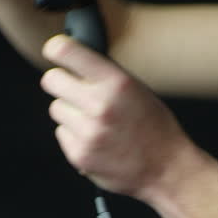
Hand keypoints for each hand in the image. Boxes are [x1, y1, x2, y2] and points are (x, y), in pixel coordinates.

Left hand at [40, 34, 194, 199]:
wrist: (166, 169)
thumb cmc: (154, 125)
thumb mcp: (137, 89)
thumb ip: (105, 74)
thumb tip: (72, 61)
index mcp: (116, 82)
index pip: (67, 51)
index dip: (56, 49)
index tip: (54, 51)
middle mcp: (100, 104)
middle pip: (51, 80)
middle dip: (60, 83)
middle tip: (74, 89)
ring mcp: (88, 132)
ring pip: (56, 108)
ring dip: (70, 111)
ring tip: (95, 121)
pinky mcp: (79, 154)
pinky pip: (61, 133)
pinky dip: (74, 134)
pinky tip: (96, 138)